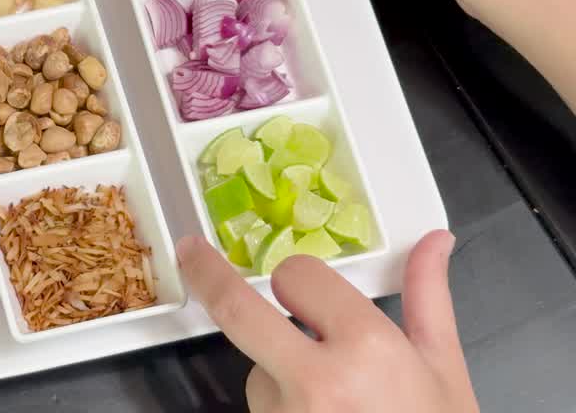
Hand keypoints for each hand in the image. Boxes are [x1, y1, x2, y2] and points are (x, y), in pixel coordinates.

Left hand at [177, 231, 478, 412]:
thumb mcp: (443, 372)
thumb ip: (428, 300)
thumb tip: (434, 240)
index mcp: (367, 348)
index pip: (296, 276)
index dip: (298, 277)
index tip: (301, 282)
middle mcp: (316, 381)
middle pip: (235, 309)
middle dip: (209, 276)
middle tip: (191, 252)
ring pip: (256, 368)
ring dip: (279, 371)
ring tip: (338, 398)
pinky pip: (263, 406)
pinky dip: (283, 405)